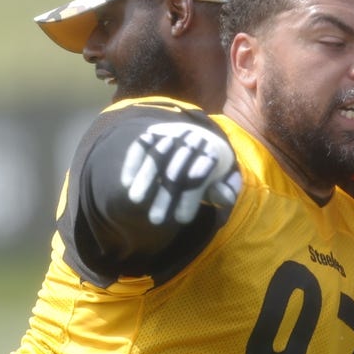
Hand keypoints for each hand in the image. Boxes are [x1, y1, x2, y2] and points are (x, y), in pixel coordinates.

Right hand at [120, 122, 240, 225]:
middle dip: (165, 196)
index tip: (181, 219)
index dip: (190, 199)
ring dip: (144, 179)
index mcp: (213, 153)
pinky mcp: (154, 132)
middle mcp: (192, 139)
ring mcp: (172, 134)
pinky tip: (127, 182)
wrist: (200, 137)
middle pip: (176, 170)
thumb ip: (226, 191)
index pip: (200, 177)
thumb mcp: (224, 180)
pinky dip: (132, 162)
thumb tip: (223, 197)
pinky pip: (140, 146)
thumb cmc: (211, 168)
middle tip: (156, 220)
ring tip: (136, 201)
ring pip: (156, 156)